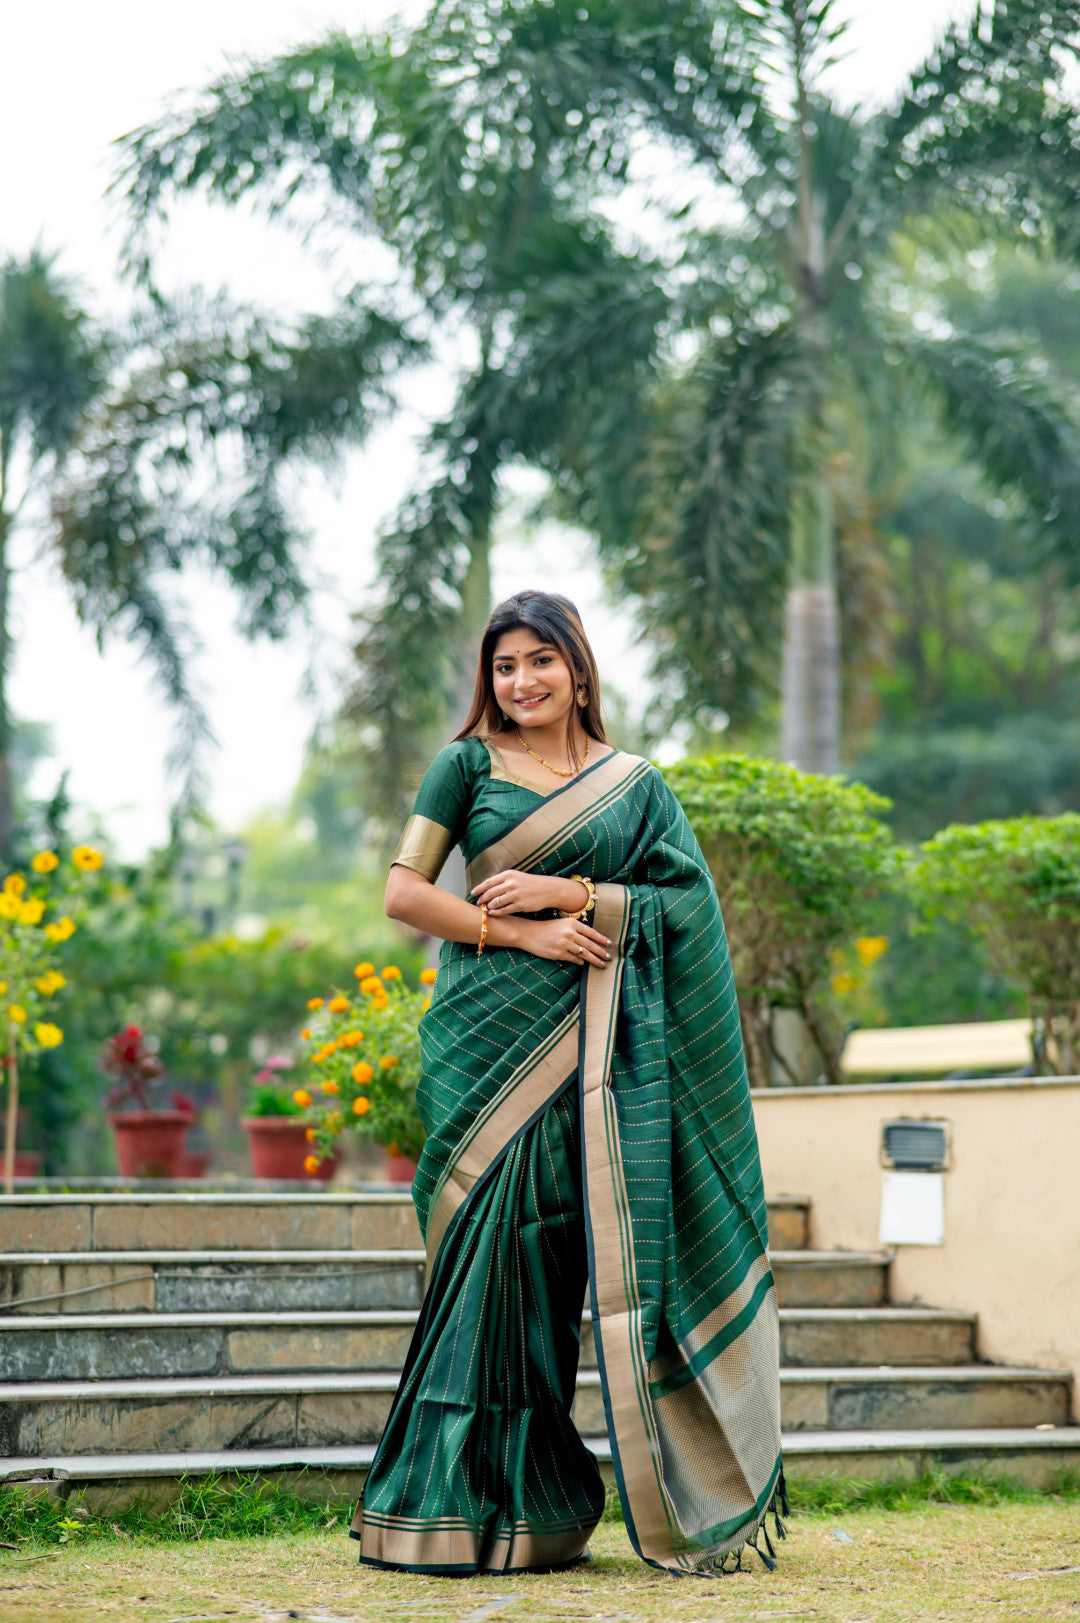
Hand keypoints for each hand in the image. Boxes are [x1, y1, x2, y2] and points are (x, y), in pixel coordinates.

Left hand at [472, 869, 586, 915]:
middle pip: (490, 893)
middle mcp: (511, 883)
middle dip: (482, 899)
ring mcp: (515, 895)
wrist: (548, 890)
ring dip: (489, 907)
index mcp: (509, 875)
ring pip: (496, 903)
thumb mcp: (517, 877)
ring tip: (486, 909)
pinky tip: (493, 913)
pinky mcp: (520, 905)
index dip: (479, 888)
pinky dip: (496, 913)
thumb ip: (503, 881)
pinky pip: (504, 910)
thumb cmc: (530, 884)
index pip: (489, 882)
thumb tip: (487, 888)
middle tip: (478, 903)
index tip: (473, 893)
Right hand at [518, 916, 612, 968]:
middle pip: (590, 944)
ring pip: (584, 954)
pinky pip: (574, 959)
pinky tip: (585, 964)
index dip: (602, 939)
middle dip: (601, 952)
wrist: (529, 933)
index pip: (591, 932)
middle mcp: (570, 933)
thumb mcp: (562, 924)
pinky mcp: (559, 954)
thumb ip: (576, 929)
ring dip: (594, 960)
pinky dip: (581, 962)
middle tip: (610, 957)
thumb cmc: (547, 928)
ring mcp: (564, 944)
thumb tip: (590, 939)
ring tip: (602, 964)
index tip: (609, 944)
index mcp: (572, 924)